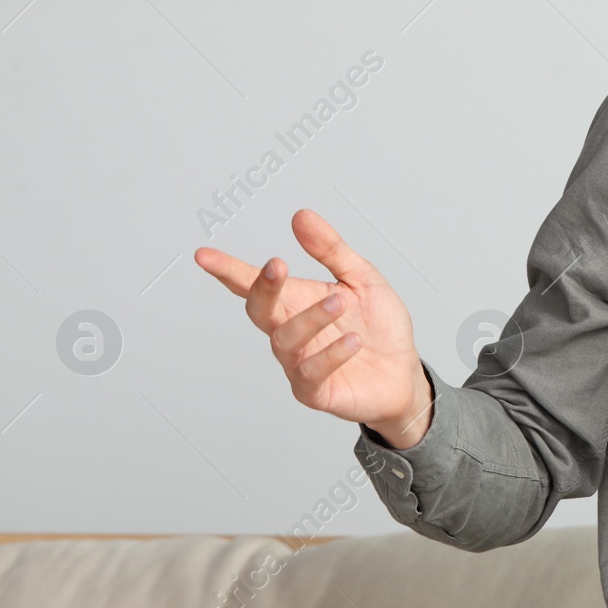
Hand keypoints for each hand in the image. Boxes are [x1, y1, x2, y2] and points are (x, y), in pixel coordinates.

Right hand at [194, 209, 433, 448]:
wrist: (403, 372)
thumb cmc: (378, 327)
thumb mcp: (361, 277)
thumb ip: (331, 249)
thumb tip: (301, 216)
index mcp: (297, 302)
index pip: (254, 284)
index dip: (228, 270)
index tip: (204, 256)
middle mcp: (291, 331)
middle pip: (259, 311)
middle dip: (263, 288)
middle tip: (278, 265)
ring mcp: (299, 363)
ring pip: (285, 341)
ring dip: (311, 318)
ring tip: (341, 302)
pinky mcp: (317, 391)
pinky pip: (311, 373)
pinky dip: (331, 354)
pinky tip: (353, 340)